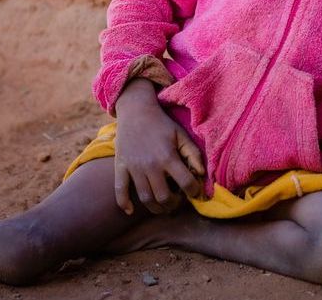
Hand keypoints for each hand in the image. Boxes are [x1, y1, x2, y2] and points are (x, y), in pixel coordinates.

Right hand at [113, 79, 204, 215]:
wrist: (135, 110)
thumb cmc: (161, 124)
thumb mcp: (181, 135)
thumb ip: (193, 154)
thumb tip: (201, 174)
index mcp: (168, 157)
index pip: (186, 183)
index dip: (194, 191)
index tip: (195, 192)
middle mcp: (150, 165)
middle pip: (164, 197)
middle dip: (174, 204)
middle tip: (178, 200)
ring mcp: (134, 167)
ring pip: (145, 198)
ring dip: (156, 208)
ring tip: (163, 205)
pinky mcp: (120, 167)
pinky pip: (119, 190)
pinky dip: (124, 203)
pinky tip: (130, 211)